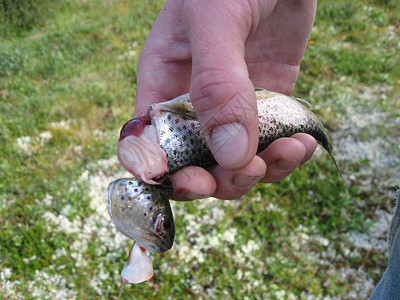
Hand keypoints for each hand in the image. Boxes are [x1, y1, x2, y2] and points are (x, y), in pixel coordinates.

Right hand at [134, 0, 317, 199]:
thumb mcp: (215, 21)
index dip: (162, 174)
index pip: (148, 144)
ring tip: (288, 151)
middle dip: (219, 181)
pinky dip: (286, 156)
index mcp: (164, 84)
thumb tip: (231, 155)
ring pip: (234, 164)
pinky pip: (269, 147)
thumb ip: (217, 85)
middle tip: (246, 172)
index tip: (193, 182)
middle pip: (193, 166)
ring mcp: (232, 108)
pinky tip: (302, 143)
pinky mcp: (267, 107)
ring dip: (259, 172)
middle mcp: (194, 104)